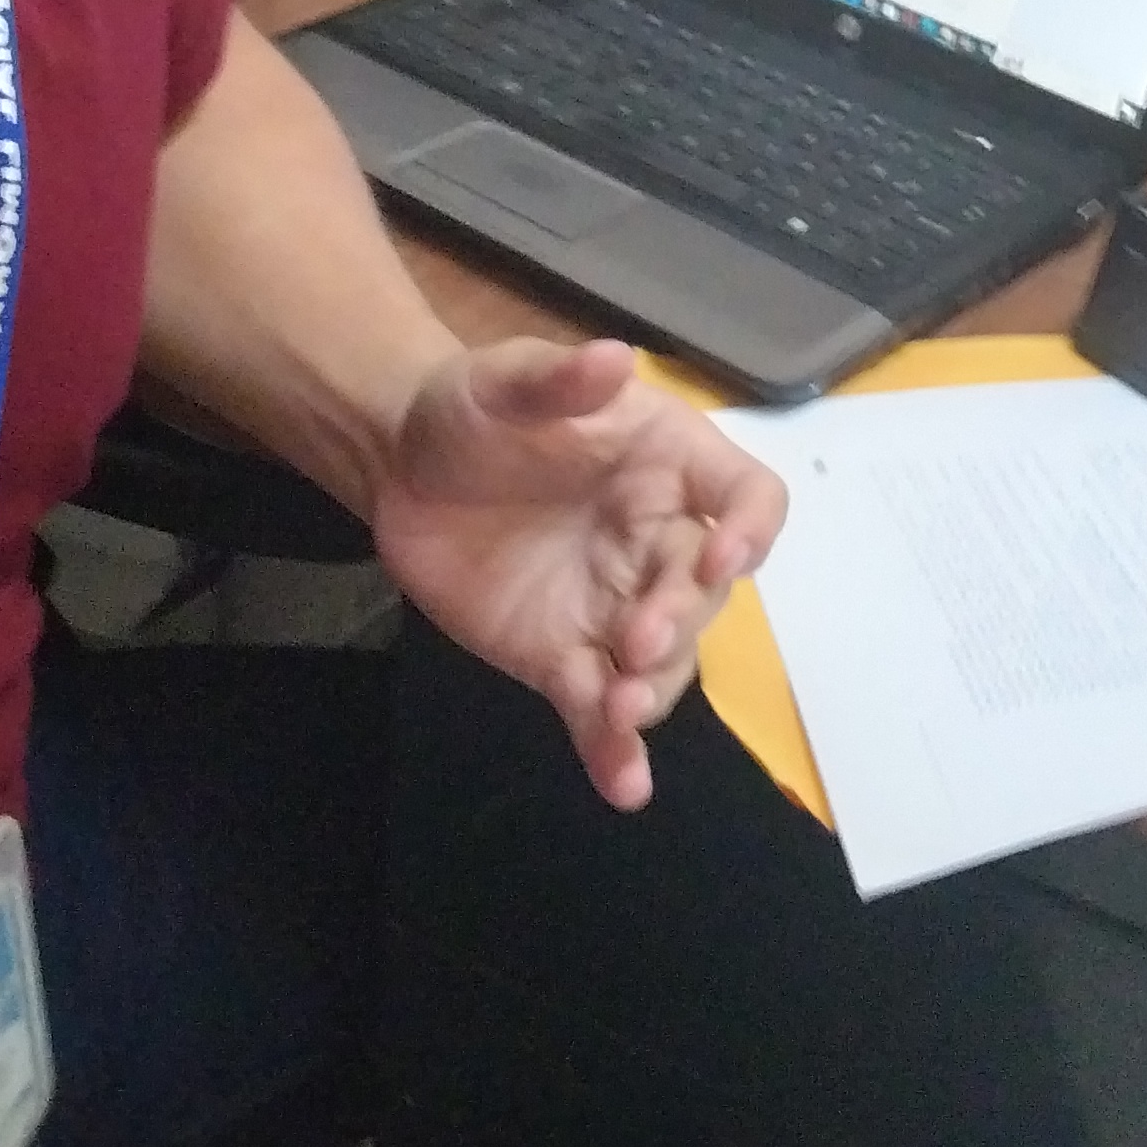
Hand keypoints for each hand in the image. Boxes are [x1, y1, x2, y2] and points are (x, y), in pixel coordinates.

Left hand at [371, 335, 786, 810]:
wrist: (396, 465)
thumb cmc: (468, 409)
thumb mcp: (501, 378)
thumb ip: (558, 378)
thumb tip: (614, 358)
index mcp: (667, 466)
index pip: (747, 497)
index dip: (750, 529)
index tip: (722, 555)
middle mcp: (656, 541)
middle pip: (704, 592)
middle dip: (681, 621)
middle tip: (635, 641)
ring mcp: (613, 607)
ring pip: (663, 662)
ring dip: (653, 691)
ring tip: (617, 713)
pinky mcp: (563, 659)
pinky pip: (600, 712)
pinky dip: (616, 753)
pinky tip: (625, 788)